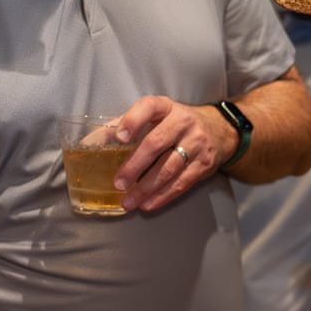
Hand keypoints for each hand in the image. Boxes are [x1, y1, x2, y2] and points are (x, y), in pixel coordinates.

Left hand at [112, 95, 233, 212]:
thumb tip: (91, 142)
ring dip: (146, 188)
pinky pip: (182, 182)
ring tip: (128, 200)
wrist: (219, 130)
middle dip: (135, 165)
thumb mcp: (156, 115)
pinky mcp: (204, 164)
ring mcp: (196, 143)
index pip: (148, 107)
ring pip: (169, 168)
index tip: (120, 137)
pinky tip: (148, 203)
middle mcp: (183, 121)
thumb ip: (125, 125)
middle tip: (119, 183)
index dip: (133, 121)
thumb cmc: (176, 123)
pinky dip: (163, 196)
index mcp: (166, 107)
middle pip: (156, 143)